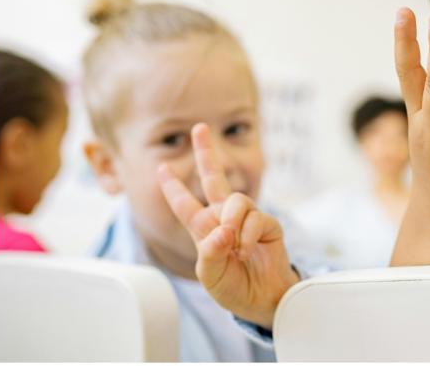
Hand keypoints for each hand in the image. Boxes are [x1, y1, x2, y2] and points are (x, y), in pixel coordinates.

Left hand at [158, 123, 298, 327]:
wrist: (263, 300)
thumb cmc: (234, 287)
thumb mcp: (209, 276)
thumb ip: (209, 252)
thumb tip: (223, 229)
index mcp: (205, 229)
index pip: (185, 204)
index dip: (173, 187)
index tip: (161, 169)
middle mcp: (225, 218)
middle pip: (214, 178)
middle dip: (206, 152)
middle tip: (199, 128)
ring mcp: (247, 219)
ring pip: (236, 200)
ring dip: (233, 222)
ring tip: (236, 246)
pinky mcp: (268, 224)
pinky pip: (256, 218)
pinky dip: (248, 235)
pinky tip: (249, 249)